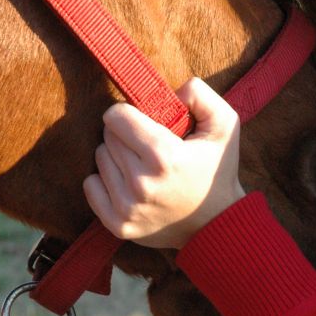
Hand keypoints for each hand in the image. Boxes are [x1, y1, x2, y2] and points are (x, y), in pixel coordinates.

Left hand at [83, 77, 244, 248]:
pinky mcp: (117, 225)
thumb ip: (199, 94)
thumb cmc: (218, 170)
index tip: (145, 123)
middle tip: (149, 147)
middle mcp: (141, 183)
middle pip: (107, 136)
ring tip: (144, 167)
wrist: (217, 224)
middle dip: (126, 135)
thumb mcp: (225, 124)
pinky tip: (130, 185)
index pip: (116, 116)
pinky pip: (90, 186)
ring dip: (117, 157)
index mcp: (163, 156)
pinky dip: (105, 181)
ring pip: (100, 159)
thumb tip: (169, 90)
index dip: (130, 114)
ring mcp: (127, 208)